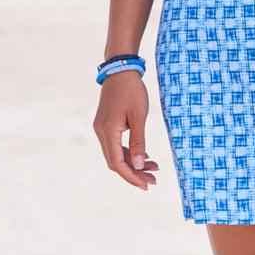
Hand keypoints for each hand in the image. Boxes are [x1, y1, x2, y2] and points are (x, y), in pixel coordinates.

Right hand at [93, 71, 158, 189]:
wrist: (120, 68)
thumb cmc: (132, 90)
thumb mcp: (139, 116)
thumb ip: (138, 142)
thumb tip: (138, 165)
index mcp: (108, 131)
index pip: (117, 163)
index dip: (131, 177)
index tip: (146, 185)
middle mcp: (101, 132)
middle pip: (115, 162)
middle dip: (134, 172)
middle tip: (153, 180)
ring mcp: (102, 128)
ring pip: (115, 154)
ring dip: (133, 163)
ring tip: (153, 168)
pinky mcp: (106, 124)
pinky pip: (116, 144)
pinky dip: (128, 152)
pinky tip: (143, 156)